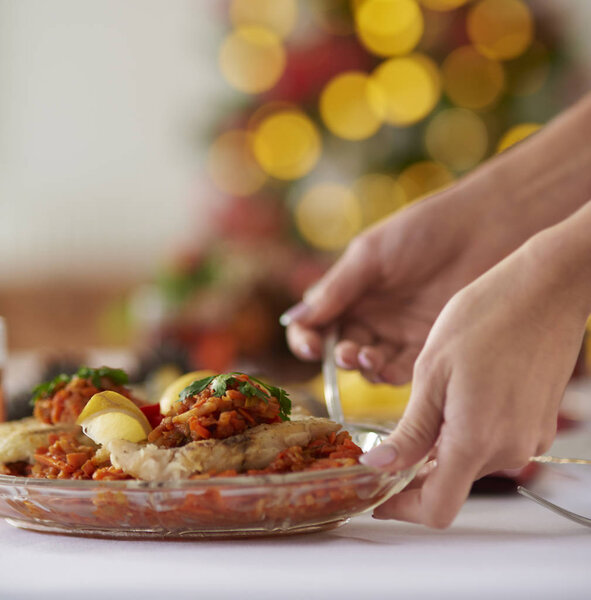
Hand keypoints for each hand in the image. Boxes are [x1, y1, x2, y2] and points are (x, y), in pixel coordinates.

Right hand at [283, 179, 516, 383]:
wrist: (486, 227)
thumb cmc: (423, 230)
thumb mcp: (370, 254)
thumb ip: (335, 289)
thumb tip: (294, 319)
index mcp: (351, 291)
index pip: (316, 323)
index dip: (306, 338)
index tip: (310, 347)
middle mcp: (372, 315)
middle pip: (340, 348)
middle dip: (338, 356)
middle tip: (348, 353)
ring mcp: (400, 332)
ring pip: (370, 364)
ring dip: (363, 367)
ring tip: (369, 358)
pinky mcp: (430, 345)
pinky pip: (404, 370)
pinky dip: (391, 375)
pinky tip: (389, 368)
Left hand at [362, 220, 590, 527]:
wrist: (546, 289)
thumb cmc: (485, 318)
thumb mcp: (432, 373)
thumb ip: (411, 430)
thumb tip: (382, 466)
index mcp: (475, 440)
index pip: (435, 508)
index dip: (401, 508)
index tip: (376, 495)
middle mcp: (508, 449)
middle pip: (451, 484)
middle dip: (415, 473)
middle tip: (384, 447)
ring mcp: (528, 436)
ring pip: (470, 461)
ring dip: (440, 448)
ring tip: (420, 412)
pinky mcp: (536, 422)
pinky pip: (492, 441)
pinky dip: (465, 433)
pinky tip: (452, 400)